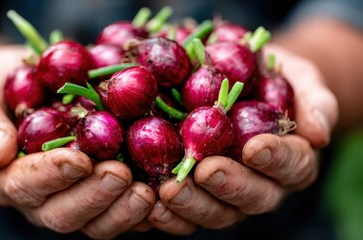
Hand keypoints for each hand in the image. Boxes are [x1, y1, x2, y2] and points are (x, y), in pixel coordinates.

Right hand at [0, 46, 156, 238]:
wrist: (31, 84)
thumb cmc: (3, 86)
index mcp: (8, 176)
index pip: (25, 185)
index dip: (52, 175)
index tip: (79, 159)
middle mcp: (40, 198)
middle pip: (63, 214)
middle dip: (94, 196)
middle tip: (121, 174)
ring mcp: (73, 198)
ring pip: (96, 222)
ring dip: (122, 210)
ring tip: (148, 191)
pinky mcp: (101, 194)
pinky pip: (120, 213)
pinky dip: (141, 212)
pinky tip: (161, 196)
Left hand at [147, 44, 338, 234]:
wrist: (236, 81)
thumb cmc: (269, 77)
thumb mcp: (298, 77)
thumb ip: (314, 100)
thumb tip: (318, 134)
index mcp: (291, 159)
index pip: (293, 165)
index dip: (276, 158)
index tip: (256, 146)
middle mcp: (262, 184)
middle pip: (253, 197)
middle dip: (230, 186)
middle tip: (207, 171)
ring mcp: (227, 194)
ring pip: (217, 212)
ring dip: (194, 204)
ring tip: (170, 191)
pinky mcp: (197, 194)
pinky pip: (185, 215)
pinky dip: (169, 216)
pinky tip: (151, 206)